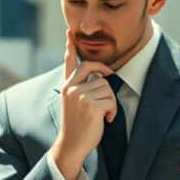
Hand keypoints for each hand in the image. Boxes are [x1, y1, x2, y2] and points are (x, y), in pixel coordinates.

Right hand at [50, 30, 116, 179]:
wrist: (71, 146)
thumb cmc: (77, 126)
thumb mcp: (74, 104)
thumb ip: (80, 89)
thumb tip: (98, 78)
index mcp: (66, 87)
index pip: (69, 63)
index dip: (70, 47)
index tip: (69, 33)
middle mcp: (71, 88)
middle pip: (92, 67)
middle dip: (104, 71)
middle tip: (110, 74)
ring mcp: (80, 96)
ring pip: (106, 86)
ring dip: (110, 101)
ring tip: (103, 114)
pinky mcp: (91, 105)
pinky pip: (110, 100)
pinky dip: (112, 111)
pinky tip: (106, 120)